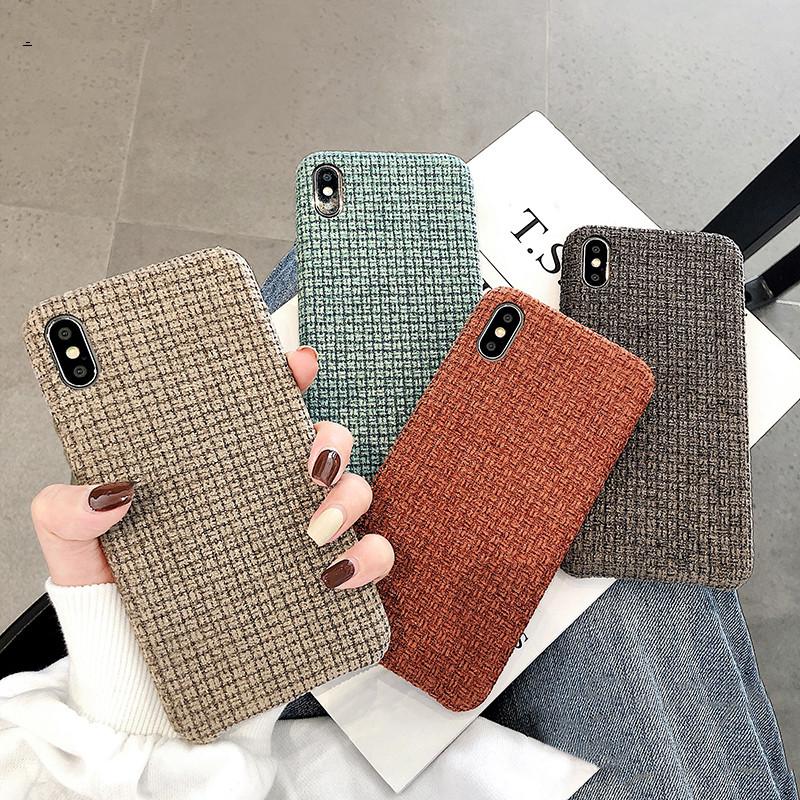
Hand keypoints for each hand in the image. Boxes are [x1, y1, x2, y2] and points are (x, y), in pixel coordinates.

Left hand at [30, 346, 393, 589]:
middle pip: (325, 441)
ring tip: (315, 531)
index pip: (265, 406)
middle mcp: (268, 492)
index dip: (291, 376)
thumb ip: (68, 510)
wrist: (136, 663)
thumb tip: (113, 492)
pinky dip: (368, 559)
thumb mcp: (75, 542)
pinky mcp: (318, 580)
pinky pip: (367, 558)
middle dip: (332, 441)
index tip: (300, 364)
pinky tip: (336, 575)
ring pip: (356, 490)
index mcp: (222, 464)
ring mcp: (298, 534)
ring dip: (351, 498)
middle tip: (311, 465)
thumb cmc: (116, 589)